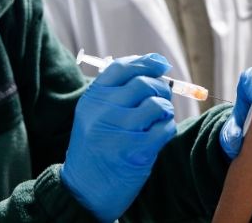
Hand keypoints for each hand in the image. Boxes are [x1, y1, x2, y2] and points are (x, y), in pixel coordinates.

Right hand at [61, 54, 177, 221]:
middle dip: (160, 89)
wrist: (84, 190)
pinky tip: (158, 136)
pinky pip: (165, 128)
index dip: (146, 62)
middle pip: (144, 83)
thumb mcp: (94, 114)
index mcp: (92, 98)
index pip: (122, 67)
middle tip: (160, 99)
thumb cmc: (96, 147)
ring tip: (157, 120)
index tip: (160, 65)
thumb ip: (119, 91)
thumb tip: (157, 62)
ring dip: (165, 110)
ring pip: (158, 104)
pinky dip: (167, 129)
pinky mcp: (135, 151)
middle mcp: (103, 111)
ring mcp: (119, 131)